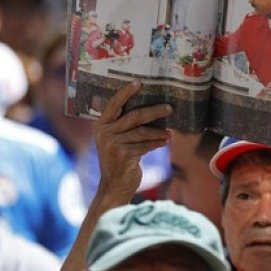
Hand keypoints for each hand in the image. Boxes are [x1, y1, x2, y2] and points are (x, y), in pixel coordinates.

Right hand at [94, 82, 171, 197]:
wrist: (113, 187)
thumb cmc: (118, 161)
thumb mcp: (115, 141)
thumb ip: (124, 127)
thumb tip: (151, 112)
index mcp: (101, 126)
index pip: (113, 104)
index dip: (126, 93)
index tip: (139, 83)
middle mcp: (105, 133)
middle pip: (134, 116)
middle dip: (154, 111)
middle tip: (169, 108)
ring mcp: (114, 144)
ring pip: (142, 132)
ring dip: (159, 132)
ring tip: (170, 132)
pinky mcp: (124, 155)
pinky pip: (145, 145)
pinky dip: (156, 143)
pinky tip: (164, 142)